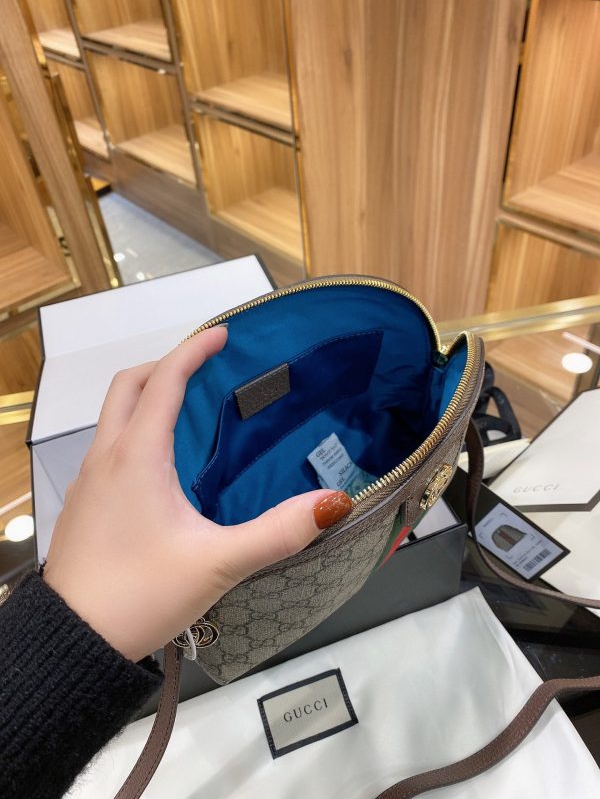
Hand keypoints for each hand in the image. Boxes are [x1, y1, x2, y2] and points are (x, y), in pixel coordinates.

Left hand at [43, 327, 351, 662]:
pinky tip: (164, 466)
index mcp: (137, 456)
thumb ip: (278, 532)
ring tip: (189, 410)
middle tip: (203, 368)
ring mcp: (89, 481)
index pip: (163, 381)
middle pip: (127, 386)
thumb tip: (334, 502)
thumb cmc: (141, 594)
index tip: (222, 334)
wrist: (73, 643)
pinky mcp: (85, 505)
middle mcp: (107, 458)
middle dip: (164, 365)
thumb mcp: (218, 563)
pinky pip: (109, 447)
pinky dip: (135, 431)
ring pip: (113, 417)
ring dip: (146, 398)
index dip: (193, 350)